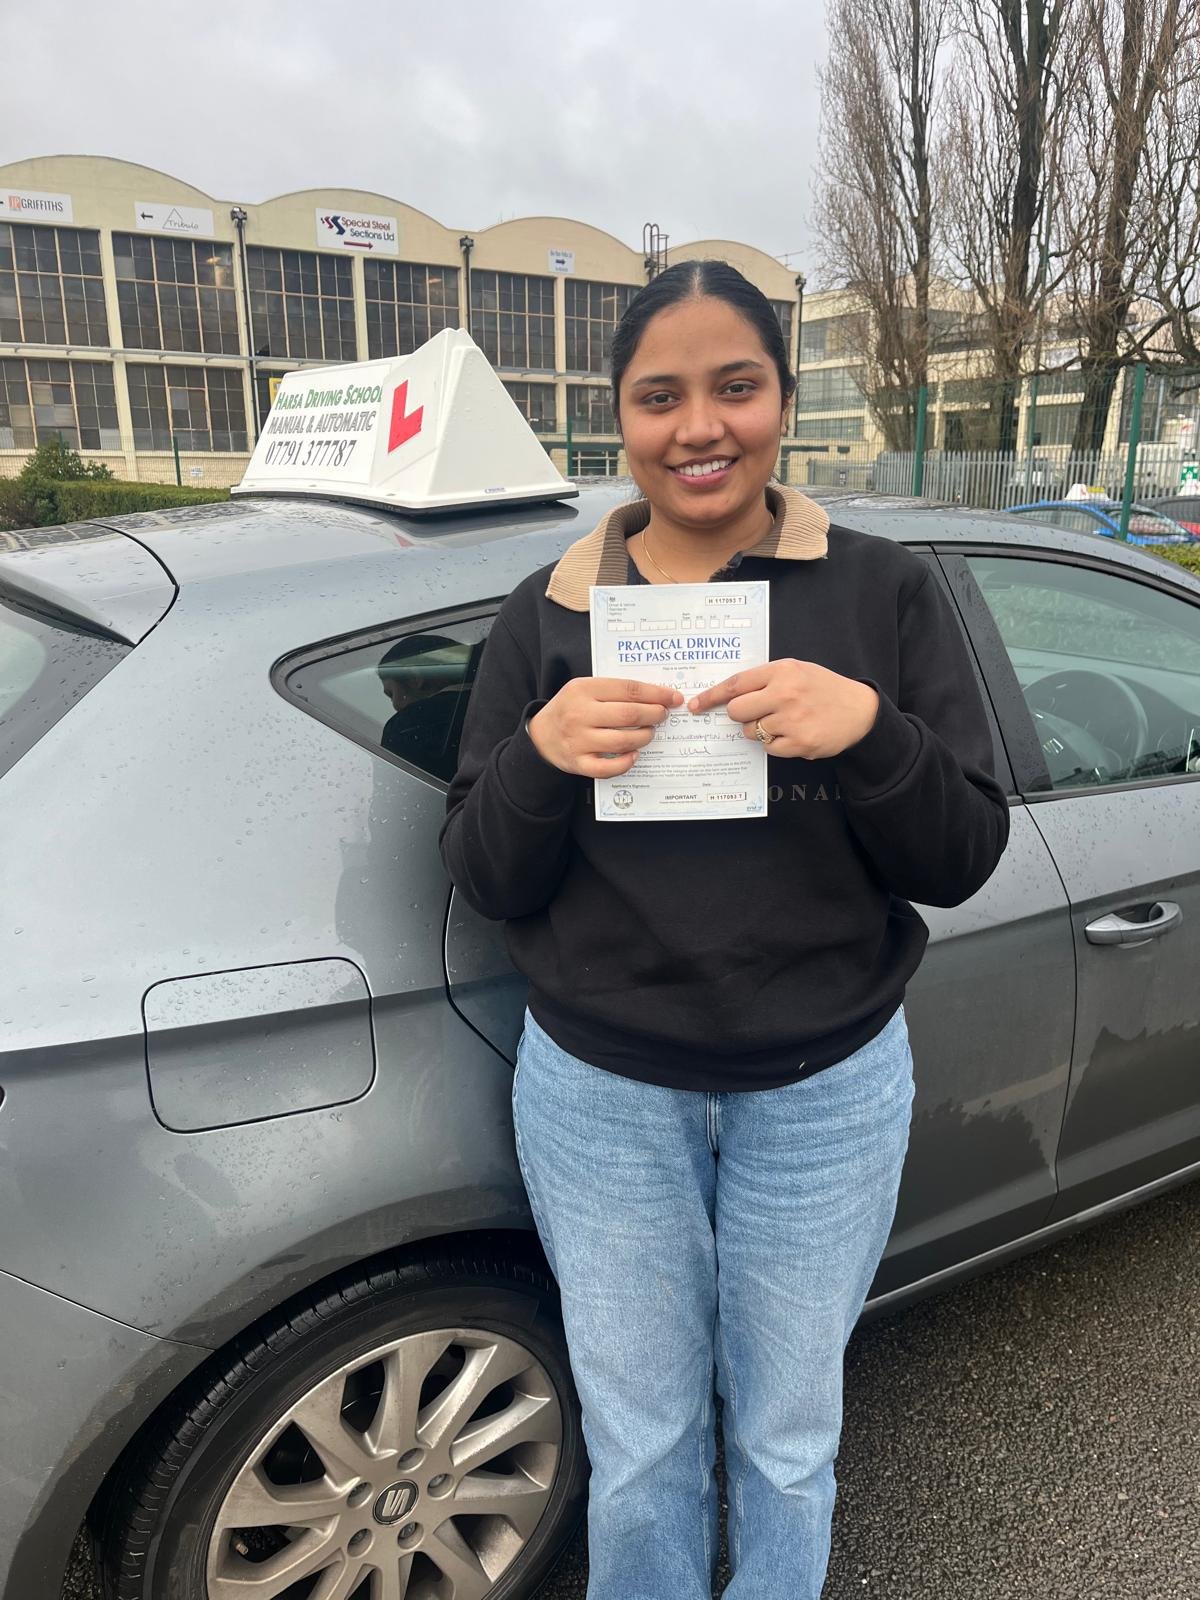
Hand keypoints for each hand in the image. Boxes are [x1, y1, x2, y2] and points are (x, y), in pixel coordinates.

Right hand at [528, 678, 682, 776]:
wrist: (541, 735)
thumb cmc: (571, 709)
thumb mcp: (585, 689)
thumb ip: (615, 691)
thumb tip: (657, 696)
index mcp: (583, 690)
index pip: (628, 689)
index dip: (656, 694)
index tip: (673, 698)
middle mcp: (579, 714)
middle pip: (629, 715)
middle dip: (654, 715)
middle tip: (662, 716)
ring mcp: (578, 741)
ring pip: (623, 741)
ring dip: (644, 737)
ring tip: (649, 732)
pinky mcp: (578, 763)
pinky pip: (608, 768)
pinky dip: (626, 763)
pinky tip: (634, 755)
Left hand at [689, 660, 878, 759]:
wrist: (860, 710)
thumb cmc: (822, 688)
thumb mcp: (796, 671)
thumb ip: (765, 679)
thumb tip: (728, 696)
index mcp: (782, 671)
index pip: (736, 684)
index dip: (711, 697)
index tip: (695, 705)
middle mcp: (785, 694)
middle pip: (737, 711)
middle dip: (741, 715)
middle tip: (757, 713)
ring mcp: (792, 720)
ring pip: (751, 732)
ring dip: (759, 731)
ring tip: (783, 722)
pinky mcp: (800, 743)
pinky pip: (769, 748)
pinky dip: (776, 744)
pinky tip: (793, 735)